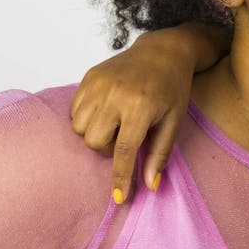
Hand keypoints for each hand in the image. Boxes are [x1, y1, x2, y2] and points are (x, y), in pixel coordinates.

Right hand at [70, 29, 206, 202]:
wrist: (163, 51)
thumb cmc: (173, 88)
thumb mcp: (174, 122)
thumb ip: (159, 154)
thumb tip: (150, 186)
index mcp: (140, 106)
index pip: (123, 150)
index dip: (120, 177)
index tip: (118, 197)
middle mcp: (115, 93)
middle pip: (94, 141)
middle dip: (108, 148)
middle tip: (126, 137)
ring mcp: (98, 83)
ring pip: (79, 128)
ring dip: (95, 134)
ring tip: (116, 123)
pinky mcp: (88, 77)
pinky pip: (74, 110)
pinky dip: (86, 118)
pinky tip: (105, 111)